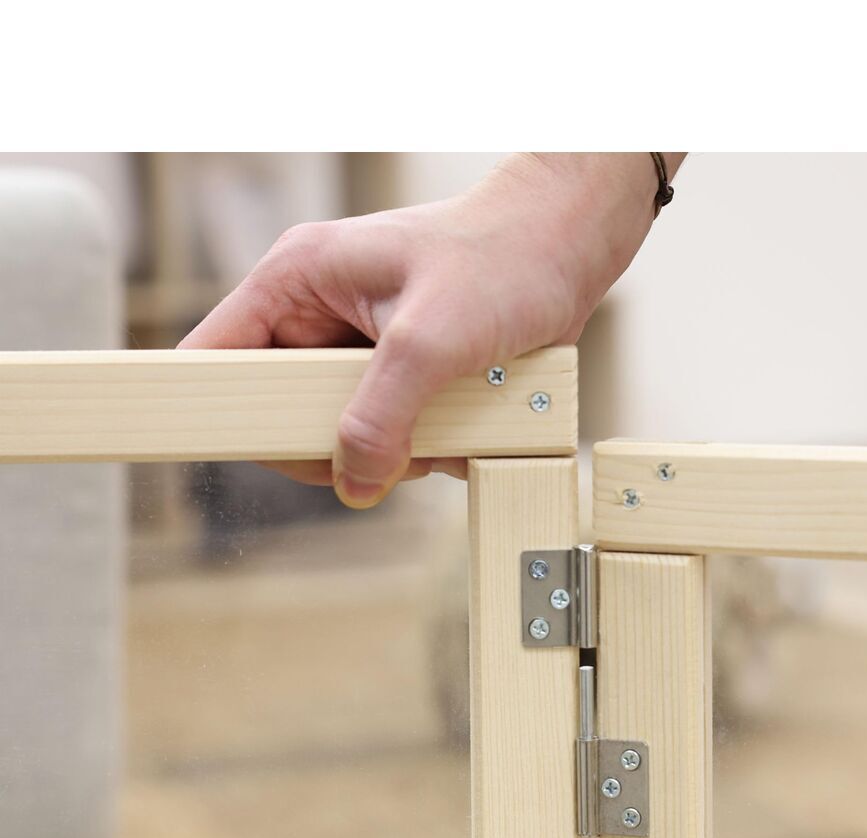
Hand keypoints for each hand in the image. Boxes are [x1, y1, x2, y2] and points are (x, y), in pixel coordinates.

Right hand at [181, 154, 669, 507]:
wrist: (571, 245)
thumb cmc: (505, 258)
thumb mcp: (433, 338)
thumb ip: (382, 415)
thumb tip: (354, 484)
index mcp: (298, 280)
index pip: (216, 356)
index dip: (224, 410)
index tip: (258, 452)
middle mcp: (320, 313)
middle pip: (282, 411)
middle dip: (336, 444)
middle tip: (387, 448)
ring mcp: (362, 345)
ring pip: (343, 430)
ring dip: (391, 449)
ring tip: (442, 423)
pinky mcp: (404, 371)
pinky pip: (391, 430)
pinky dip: (424, 443)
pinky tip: (463, 422)